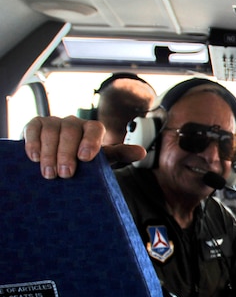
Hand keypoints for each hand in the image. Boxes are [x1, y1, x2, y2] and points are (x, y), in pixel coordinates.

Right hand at [23, 116, 145, 178]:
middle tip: (65, 174)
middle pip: (71, 131)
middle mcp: (74, 122)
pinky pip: (33, 128)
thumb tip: (142, 152)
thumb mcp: (103, 160)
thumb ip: (120, 154)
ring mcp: (54, 122)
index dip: (91, 141)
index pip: (95, 128)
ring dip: (49, 153)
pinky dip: (32, 143)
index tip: (85, 159)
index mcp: (92, 129)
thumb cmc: (85, 162)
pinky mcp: (36, 124)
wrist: (58, 162)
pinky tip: (33, 158)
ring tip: (49, 174)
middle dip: (67, 154)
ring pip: (51, 131)